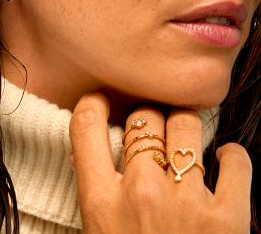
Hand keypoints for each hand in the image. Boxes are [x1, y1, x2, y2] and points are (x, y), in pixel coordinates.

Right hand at [69, 93, 251, 232]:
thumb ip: (93, 193)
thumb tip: (86, 154)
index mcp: (102, 202)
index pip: (85, 125)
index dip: (92, 104)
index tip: (100, 103)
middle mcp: (142, 194)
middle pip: (143, 118)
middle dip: (146, 120)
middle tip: (150, 133)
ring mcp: (188, 204)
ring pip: (185, 125)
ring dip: (184, 128)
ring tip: (184, 142)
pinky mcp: (231, 217)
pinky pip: (235, 159)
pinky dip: (231, 156)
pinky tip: (222, 163)